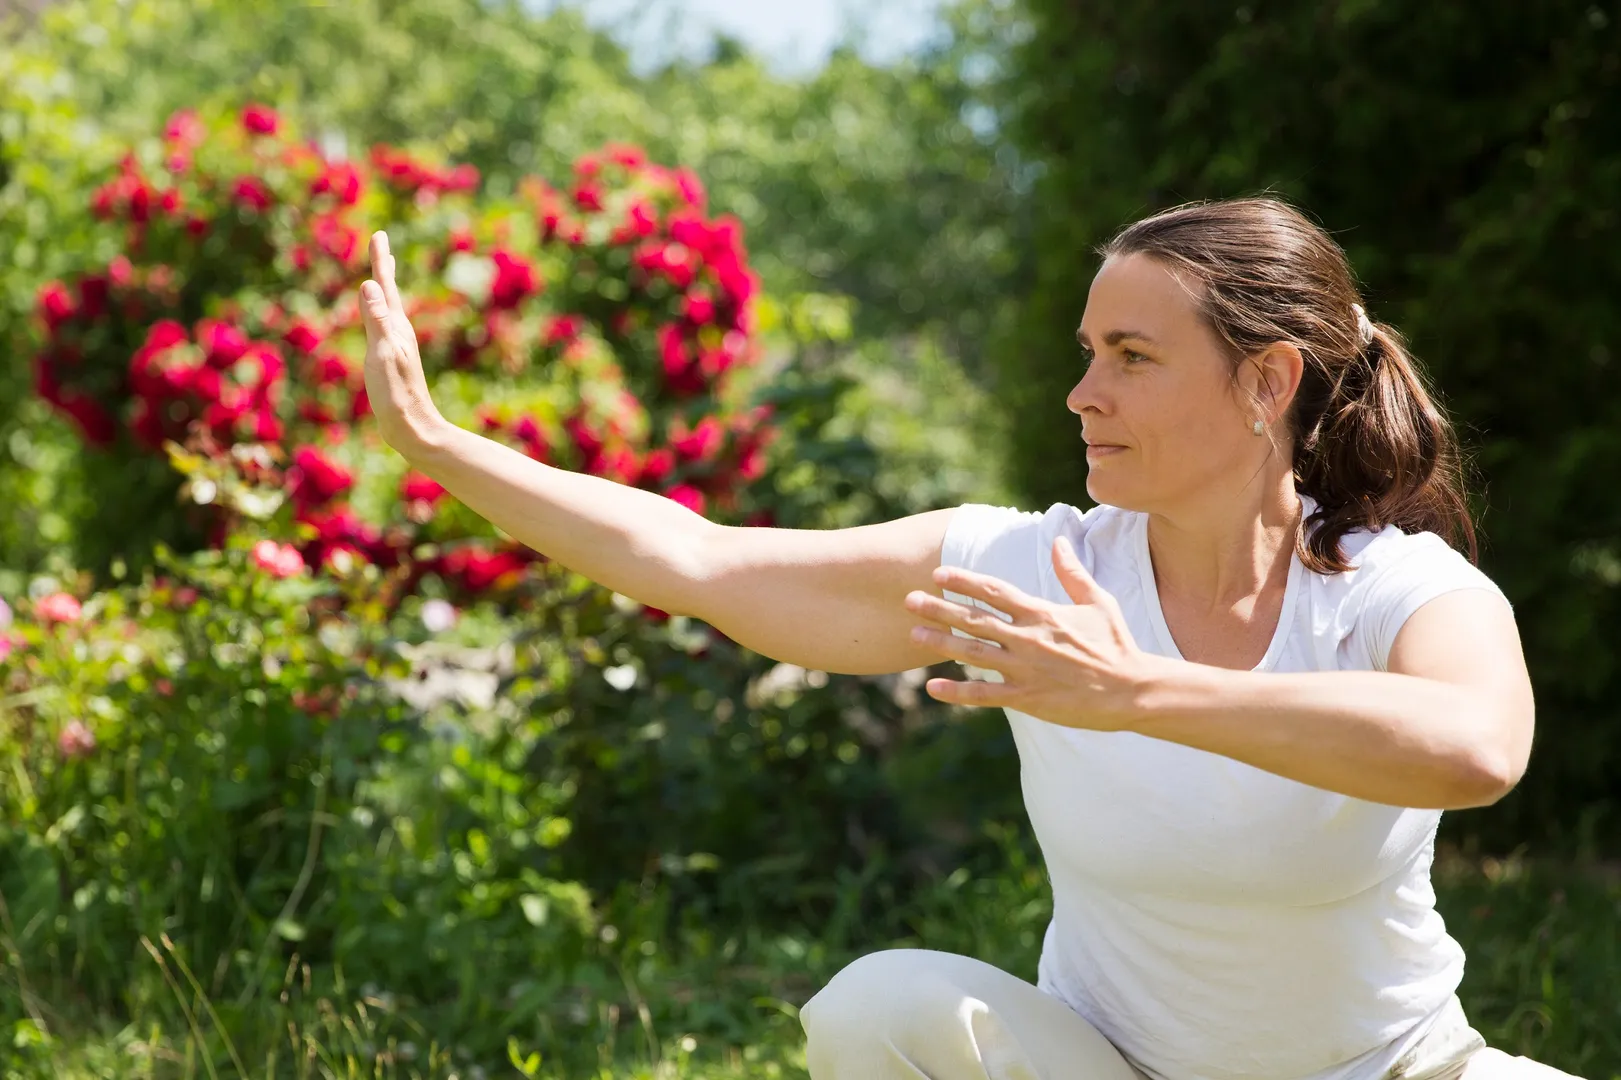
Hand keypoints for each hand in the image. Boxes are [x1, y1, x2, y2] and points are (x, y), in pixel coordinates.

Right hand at [359, 230, 443, 452]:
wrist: (412, 427)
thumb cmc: (396, 393)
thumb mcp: (382, 353)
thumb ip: (376, 319)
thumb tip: (368, 284)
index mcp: (395, 327)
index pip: (385, 286)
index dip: (380, 261)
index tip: (379, 234)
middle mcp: (399, 332)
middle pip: (389, 293)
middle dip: (383, 268)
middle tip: (381, 244)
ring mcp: (397, 347)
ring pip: (388, 309)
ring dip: (383, 289)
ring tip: (380, 276)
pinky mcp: (393, 361)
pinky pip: (384, 327)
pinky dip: (380, 313)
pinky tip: (382, 319)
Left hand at [903, 535, 1153, 730]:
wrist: (1133, 689)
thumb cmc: (1117, 644)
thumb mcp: (1098, 601)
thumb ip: (1072, 572)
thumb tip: (1060, 540)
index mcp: (1042, 613)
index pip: (995, 591)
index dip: (964, 581)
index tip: (938, 573)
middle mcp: (1027, 638)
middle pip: (974, 619)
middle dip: (939, 608)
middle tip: (908, 599)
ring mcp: (1025, 669)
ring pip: (973, 653)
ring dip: (941, 642)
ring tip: (913, 633)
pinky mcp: (1027, 698)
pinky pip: (985, 695)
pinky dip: (957, 692)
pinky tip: (932, 688)